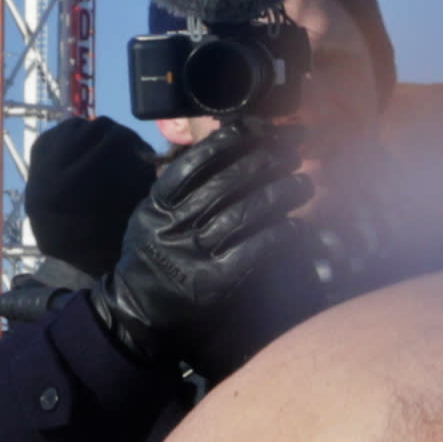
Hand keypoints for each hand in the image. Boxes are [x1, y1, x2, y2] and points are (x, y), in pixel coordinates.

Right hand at [93, 120, 319, 383]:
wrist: (137, 314)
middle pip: (225, 183)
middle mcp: (175, 224)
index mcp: (158, 204)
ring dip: (280, 194)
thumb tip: (219, 153)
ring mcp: (195, 252)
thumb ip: (176, 190)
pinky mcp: (215, 280)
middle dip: (264, 162)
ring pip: (244, 212)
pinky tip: (298, 225)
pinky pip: (253, 249)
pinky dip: (278, 233)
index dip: (226, 142)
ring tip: (304, 183)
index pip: (193, 163)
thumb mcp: (150, 217)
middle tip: (293, 152)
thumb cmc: (151, 258)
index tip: (255, 128)